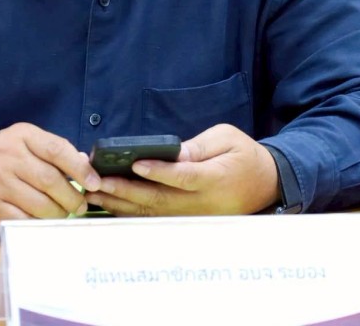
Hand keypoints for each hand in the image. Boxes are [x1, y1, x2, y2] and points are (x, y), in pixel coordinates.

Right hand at [0, 123, 100, 228]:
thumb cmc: (6, 159)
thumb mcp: (28, 144)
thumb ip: (56, 152)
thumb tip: (86, 167)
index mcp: (21, 135)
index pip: (57, 150)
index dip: (79, 168)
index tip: (94, 183)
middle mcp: (6, 156)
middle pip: (50, 180)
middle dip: (72, 197)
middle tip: (81, 205)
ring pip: (40, 204)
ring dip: (59, 212)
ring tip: (64, 213)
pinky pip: (24, 220)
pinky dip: (39, 223)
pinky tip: (44, 220)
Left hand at [84, 124, 278, 216]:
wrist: (265, 184)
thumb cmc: (244, 156)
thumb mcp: (228, 139)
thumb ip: (200, 146)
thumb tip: (174, 153)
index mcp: (214, 177)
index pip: (183, 176)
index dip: (160, 171)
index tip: (136, 164)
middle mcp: (201, 201)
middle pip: (159, 199)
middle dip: (125, 190)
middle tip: (98, 182)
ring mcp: (193, 215)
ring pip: (152, 212)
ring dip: (121, 204)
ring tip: (94, 194)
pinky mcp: (187, 220)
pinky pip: (155, 218)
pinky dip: (131, 212)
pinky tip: (110, 204)